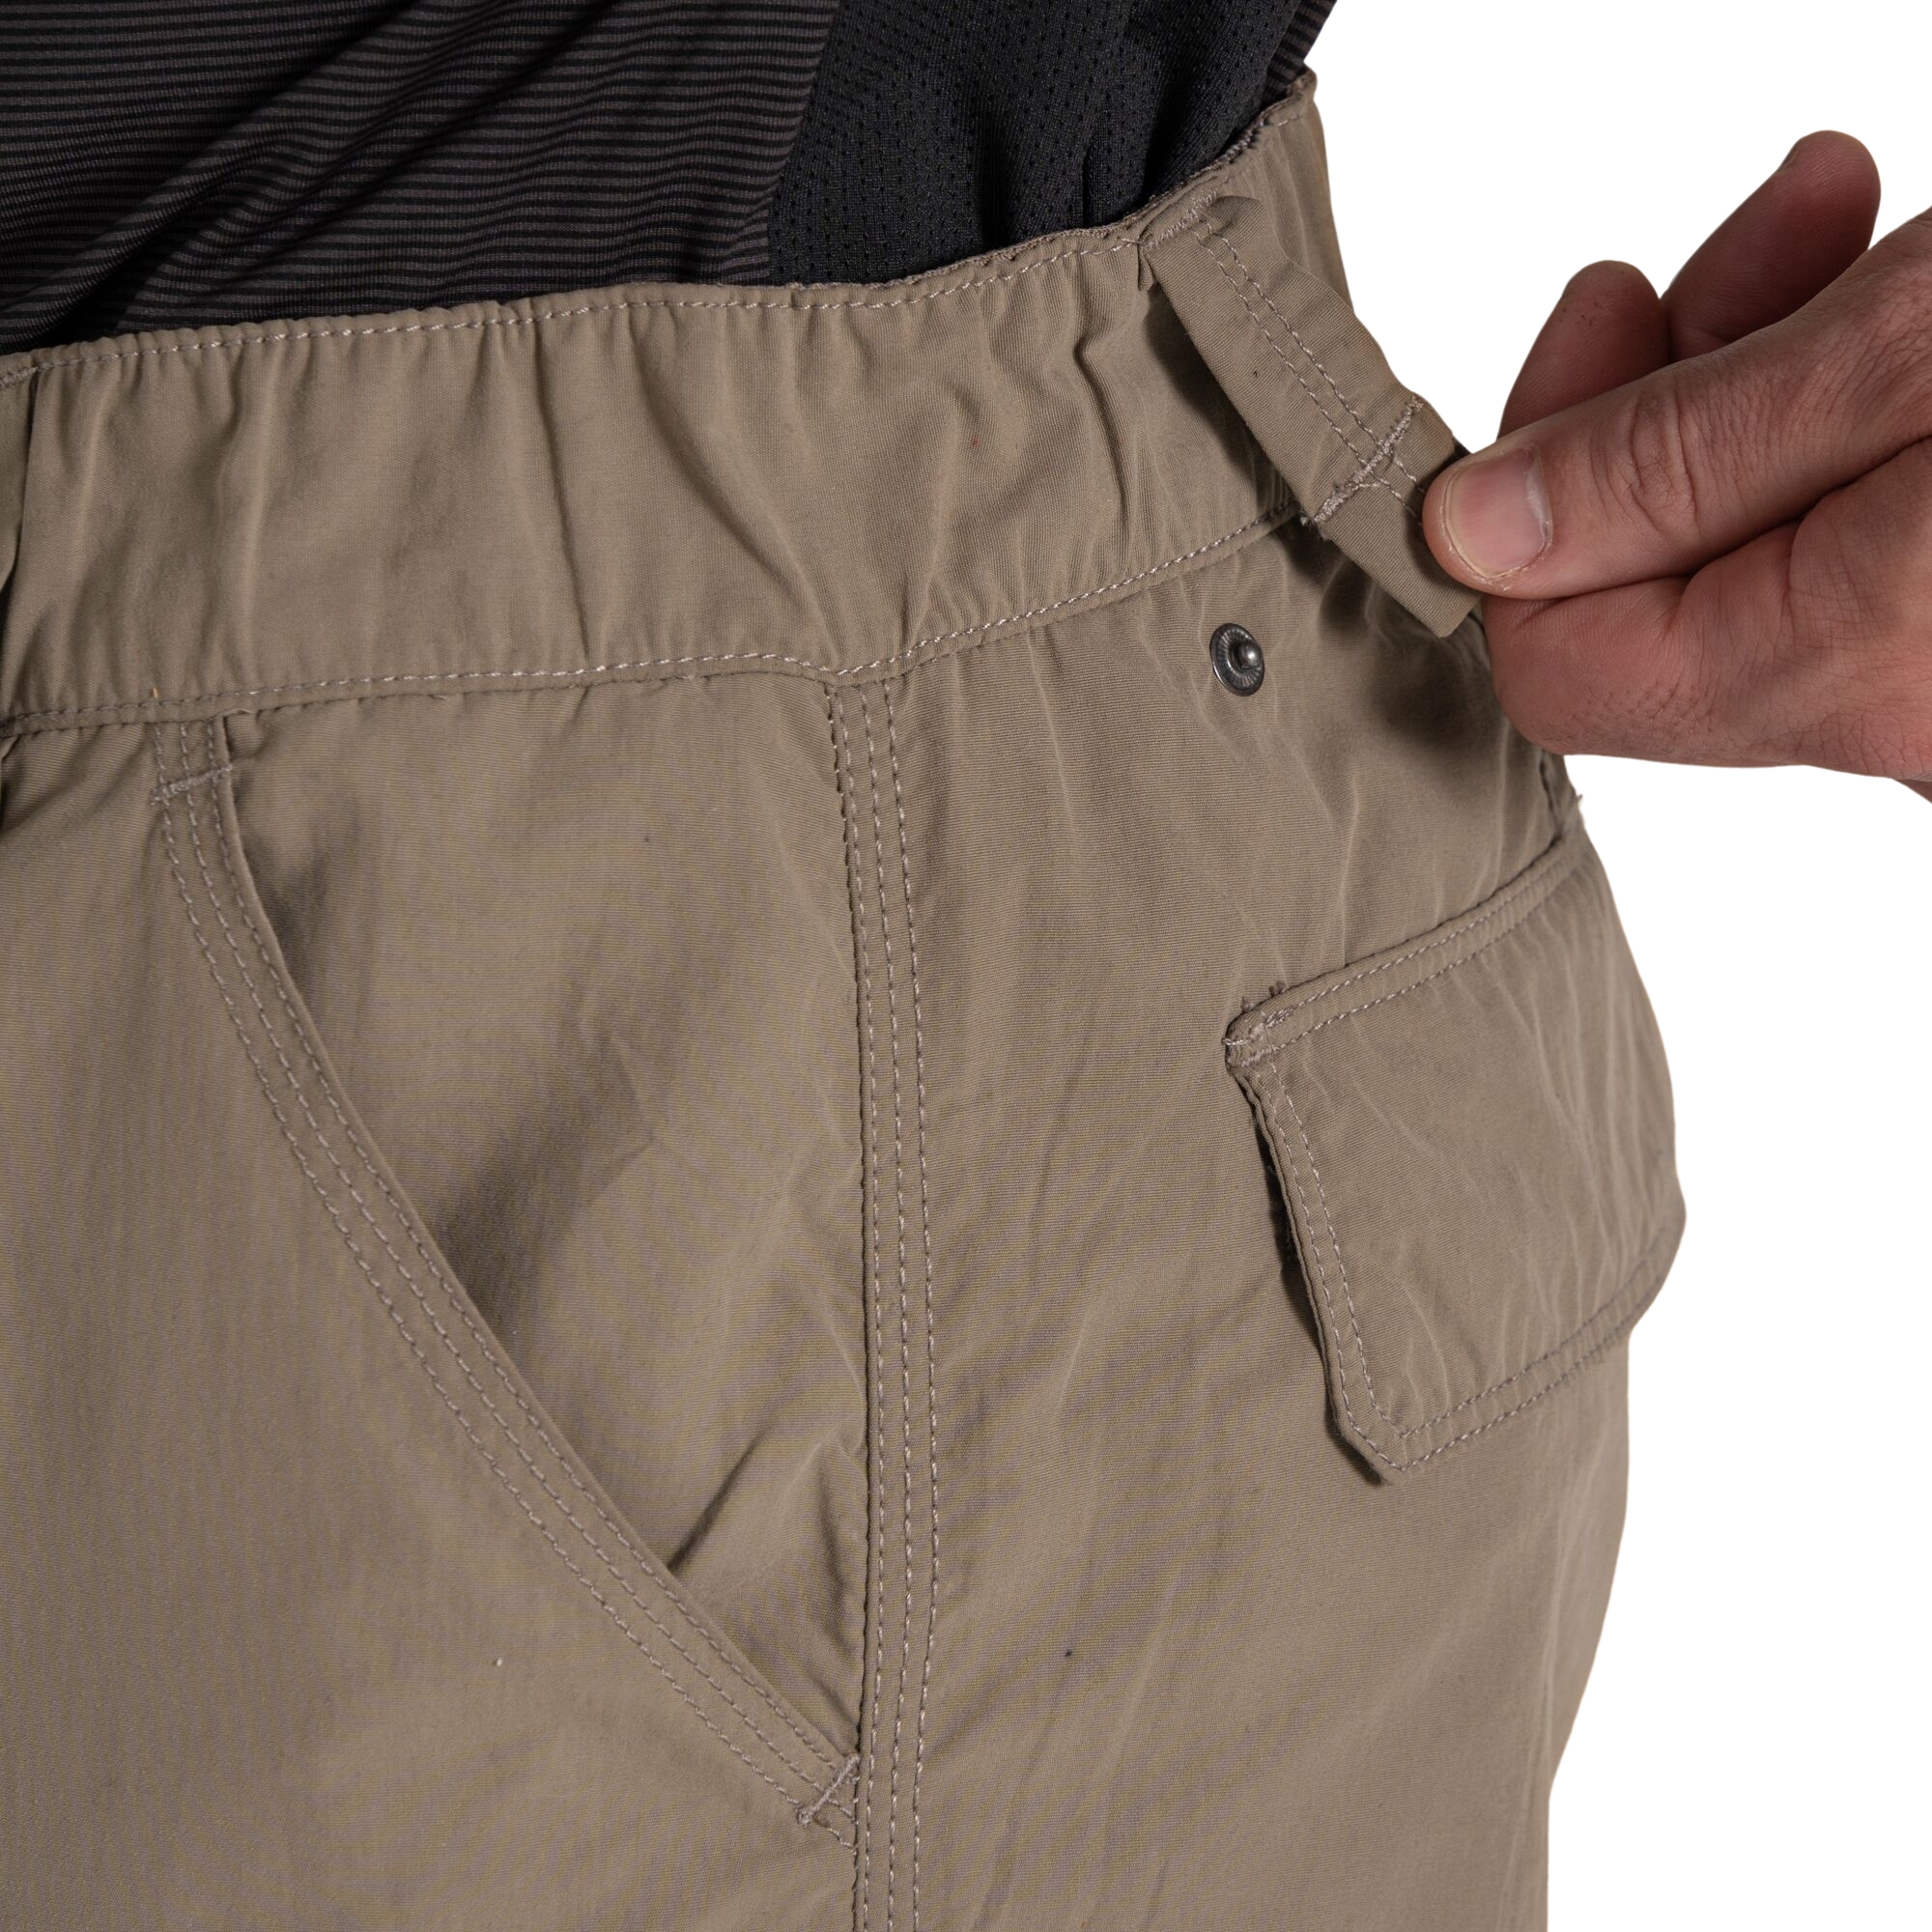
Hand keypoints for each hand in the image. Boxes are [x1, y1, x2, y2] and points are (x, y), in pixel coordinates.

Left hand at [1422, 134, 1931, 804]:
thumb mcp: (1893, 358)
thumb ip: (1668, 458)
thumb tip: (1470, 534)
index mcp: (1829, 671)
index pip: (1557, 661)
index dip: (1533, 503)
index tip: (1582, 337)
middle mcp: (1875, 709)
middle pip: (1654, 580)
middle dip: (1658, 391)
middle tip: (1705, 260)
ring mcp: (1925, 670)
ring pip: (1756, 533)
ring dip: (1760, 362)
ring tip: (1831, 212)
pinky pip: (1851, 527)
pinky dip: (1847, 401)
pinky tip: (1892, 277)